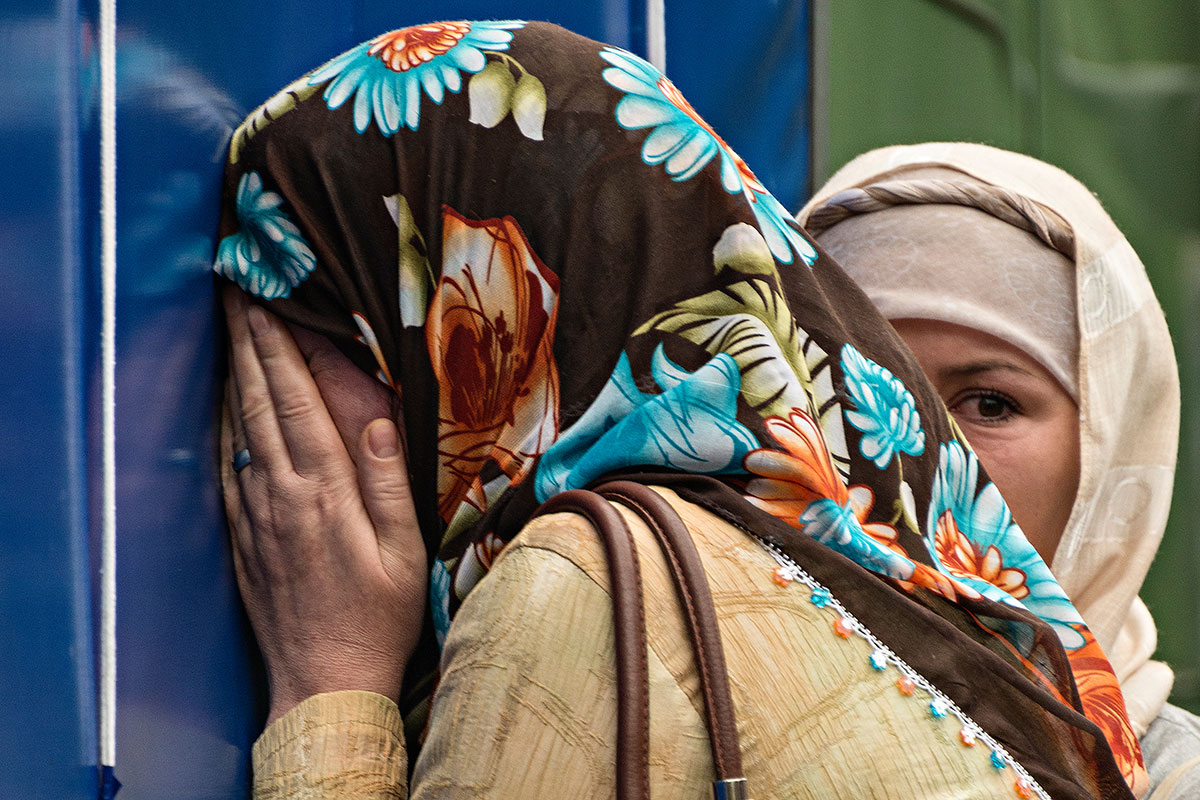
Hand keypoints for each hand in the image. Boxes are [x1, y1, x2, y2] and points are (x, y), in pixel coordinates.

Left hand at [221, 285, 426, 723]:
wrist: (324, 680)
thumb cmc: (377, 616)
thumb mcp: (403, 552)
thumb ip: (387, 482)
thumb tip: (376, 420)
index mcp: (323, 491)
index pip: (294, 400)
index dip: (278, 346)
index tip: (266, 301)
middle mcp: (280, 494)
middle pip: (258, 401)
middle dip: (247, 342)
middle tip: (236, 293)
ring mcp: (254, 514)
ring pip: (238, 428)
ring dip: (235, 373)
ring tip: (232, 331)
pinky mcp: (243, 536)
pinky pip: (228, 465)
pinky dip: (226, 424)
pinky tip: (228, 405)